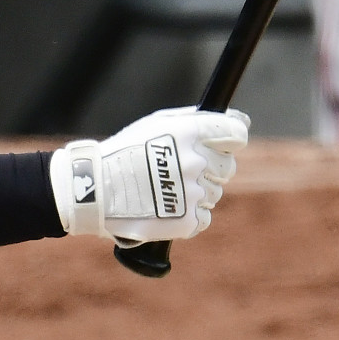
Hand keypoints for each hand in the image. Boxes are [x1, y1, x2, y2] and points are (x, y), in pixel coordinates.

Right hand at [49, 106, 248, 244]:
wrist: (96, 191)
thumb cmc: (126, 152)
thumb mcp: (157, 124)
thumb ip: (200, 119)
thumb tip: (242, 120)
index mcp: (189, 133)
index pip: (236, 134)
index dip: (231, 139)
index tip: (222, 145)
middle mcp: (194, 162)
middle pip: (227, 167)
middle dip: (210, 168)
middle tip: (178, 170)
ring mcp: (192, 193)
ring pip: (214, 193)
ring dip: (196, 191)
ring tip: (163, 189)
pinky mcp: (187, 220)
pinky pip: (203, 217)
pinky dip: (188, 214)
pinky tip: (165, 206)